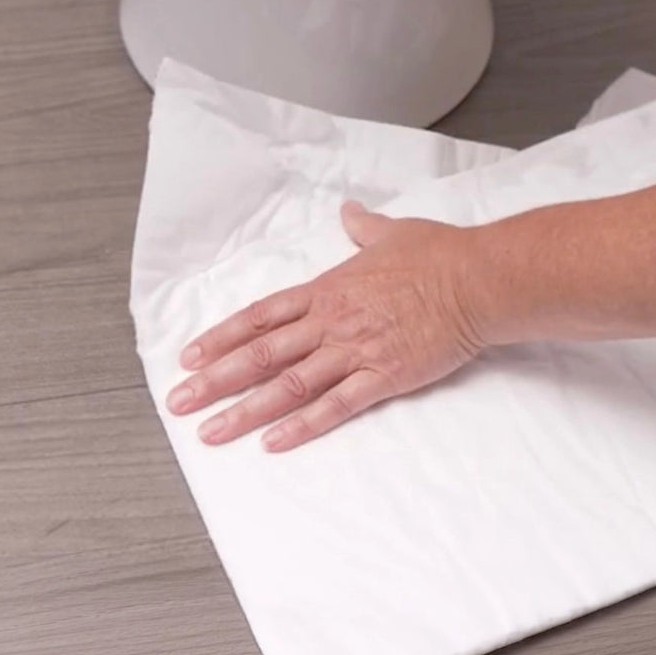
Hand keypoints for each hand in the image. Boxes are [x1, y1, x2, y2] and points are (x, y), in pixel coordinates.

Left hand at [166, 202, 484, 450]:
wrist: (477, 280)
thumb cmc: (439, 255)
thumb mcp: (394, 232)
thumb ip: (364, 228)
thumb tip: (350, 212)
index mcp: (328, 290)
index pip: (260, 316)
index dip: (221, 338)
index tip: (191, 358)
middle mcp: (332, 322)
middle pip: (260, 354)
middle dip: (215, 381)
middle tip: (179, 403)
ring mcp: (355, 351)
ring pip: (288, 385)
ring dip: (246, 411)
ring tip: (212, 432)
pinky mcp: (383, 377)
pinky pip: (335, 406)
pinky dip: (303, 426)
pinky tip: (274, 442)